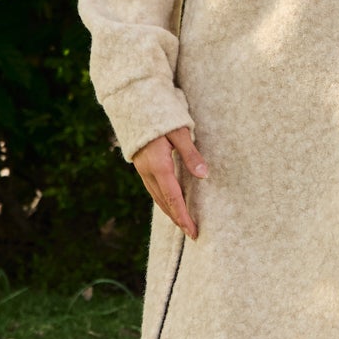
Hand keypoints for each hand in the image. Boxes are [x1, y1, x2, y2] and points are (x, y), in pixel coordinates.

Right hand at [131, 125, 206, 239]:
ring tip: (183, 223)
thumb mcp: (180, 132)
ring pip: (157, 197)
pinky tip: (170, 203)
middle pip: (164, 202)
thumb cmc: (161, 115)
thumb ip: (191, 154)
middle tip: (192, 233)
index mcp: (159, 165)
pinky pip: (153, 188)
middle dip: (178, 219)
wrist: (134, 104)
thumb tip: (204, 174)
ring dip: (170, 211)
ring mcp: (143, 169)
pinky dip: (163, 200)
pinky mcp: (142, 165)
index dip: (183, 217)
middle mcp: (148, 171)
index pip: (173, 198)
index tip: (193, 232)